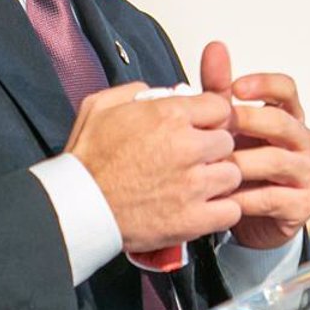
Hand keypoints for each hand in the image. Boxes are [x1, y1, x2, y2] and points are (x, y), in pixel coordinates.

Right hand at [64, 82, 243, 252]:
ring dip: (218, 179)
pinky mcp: (193, 218)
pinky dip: (220, 211)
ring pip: (232, 174)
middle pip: (227, 141)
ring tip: (198, 185)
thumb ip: (134, 91)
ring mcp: (192, 185)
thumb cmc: (86, 162)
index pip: (219, 107)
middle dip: (213, 148)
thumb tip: (156, 92)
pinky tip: (204, 208)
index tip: (201, 128)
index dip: (209, 118)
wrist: (77, 208)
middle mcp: (186, 147)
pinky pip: (230, 211)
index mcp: (168, 116)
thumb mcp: (100, 106)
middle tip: (194, 158)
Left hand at [200, 42, 309, 250]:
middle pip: (283, 122)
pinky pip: (273, 198)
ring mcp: (306, 173)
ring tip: (215, 165)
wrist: (245, 216)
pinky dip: (245, 196)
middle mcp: (303, 142)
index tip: (235, 87)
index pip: (286, 89)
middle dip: (249, 122)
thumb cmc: (240, 162)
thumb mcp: (226, 126)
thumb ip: (219, 89)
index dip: (263, 84)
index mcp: (289, 116)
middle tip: (220, 126)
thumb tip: (215, 47)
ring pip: (278, 160)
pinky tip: (223, 196)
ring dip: (243, 162)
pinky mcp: (302, 205)